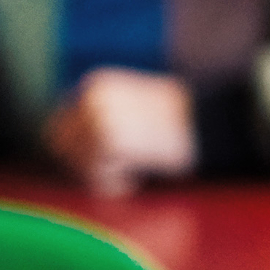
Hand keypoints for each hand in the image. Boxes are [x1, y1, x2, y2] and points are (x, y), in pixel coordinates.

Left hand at [42, 68, 196, 195]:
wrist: (210, 119)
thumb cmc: (179, 119)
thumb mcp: (134, 104)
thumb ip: (103, 116)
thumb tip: (67, 145)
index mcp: (95, 85)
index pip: (58, 128)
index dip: (78, 150)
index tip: (106, 160)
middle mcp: (89, 97)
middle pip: (61, 147)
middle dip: (85, 162)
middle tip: (119, 169)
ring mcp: (97, 117)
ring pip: (78, 163)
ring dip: (102, 174)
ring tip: (132, 171)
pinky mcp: (110, 140)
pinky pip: (97, 175)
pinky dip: (114, 184)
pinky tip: (136, 178)